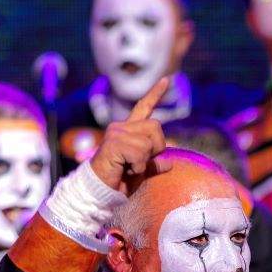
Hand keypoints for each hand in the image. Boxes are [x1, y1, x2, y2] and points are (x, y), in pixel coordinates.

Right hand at [89, 77, 170, 194]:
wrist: (100, 191)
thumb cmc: (119, 181)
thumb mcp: (142, 171)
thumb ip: (154, 164)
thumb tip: (170, 163)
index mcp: (128, 130)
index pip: (144, 107)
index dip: (155, 94)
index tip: (167, 79)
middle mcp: (121, 127)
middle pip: (156, 127)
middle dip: (156, 148)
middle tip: (141, 162)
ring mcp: (116, 133)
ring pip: (149, 142)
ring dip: (145, 160)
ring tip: (130, 166)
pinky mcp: (114, 143)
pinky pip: (140, 153)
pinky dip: (138, 167)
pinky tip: (125, 169)